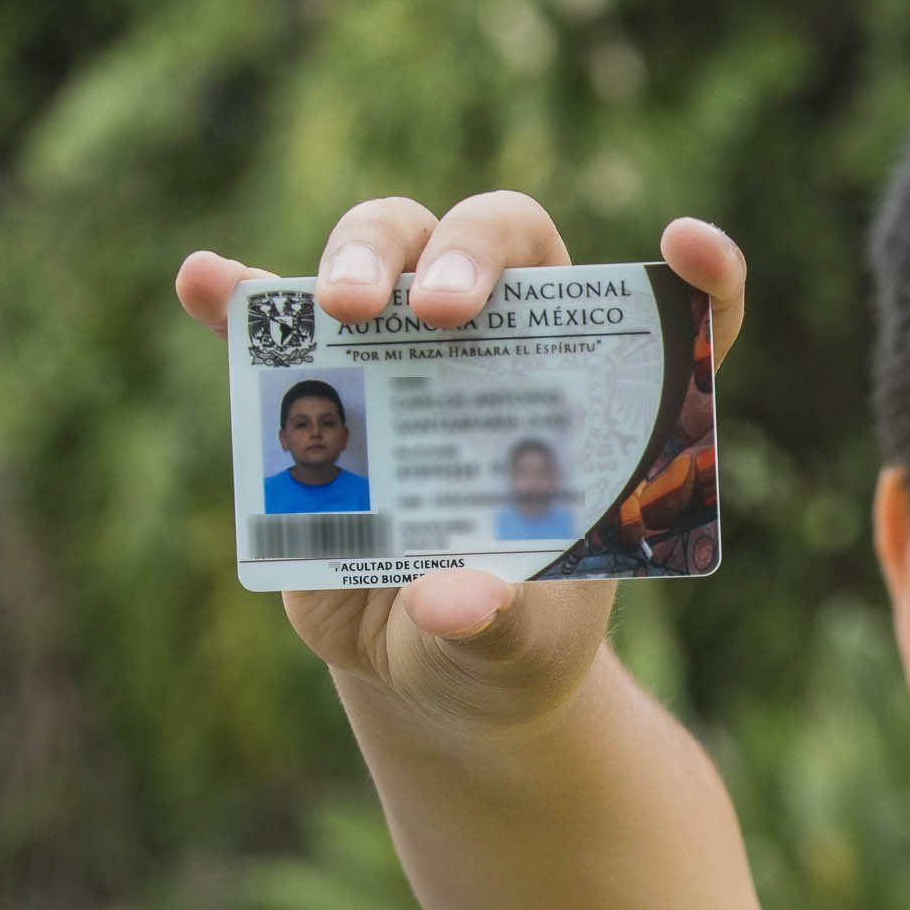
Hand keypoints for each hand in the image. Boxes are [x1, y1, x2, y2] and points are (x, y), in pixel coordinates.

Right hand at [175, 193, 746, 733]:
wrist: (428, 667)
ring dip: (359, 254)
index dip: (701, 275)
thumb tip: (451, 600)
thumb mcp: (517, 649)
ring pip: (389, 248)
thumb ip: (496, 623)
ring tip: (336, 305)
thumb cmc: (506, 640)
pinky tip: (208, 286)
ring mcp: (410, 355)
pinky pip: (273, 324)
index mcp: (597, 396)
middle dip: (470, 253)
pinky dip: (242, 300)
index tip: (689, 247)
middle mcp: (509, 347)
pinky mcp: (322, 387)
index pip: (674, 313)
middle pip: (502, 242)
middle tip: (440, 313)